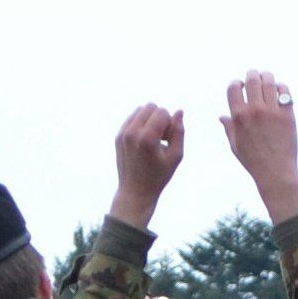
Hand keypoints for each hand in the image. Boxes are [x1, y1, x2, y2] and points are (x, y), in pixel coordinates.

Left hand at [109, 104, 187, 228]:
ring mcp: (122, 134)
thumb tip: (179, 111)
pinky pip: (132, 118)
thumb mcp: (176, 156)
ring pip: (140, 109)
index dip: (170, 123)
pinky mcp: (118, 136)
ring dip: (149, 119)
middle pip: (150, 107)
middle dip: (159, 118)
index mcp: (147, 138)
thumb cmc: (158, 176)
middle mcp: (132, 133)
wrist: (135, 191)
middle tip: (161, 137)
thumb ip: (179, 132)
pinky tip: (144, 140)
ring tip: (153, 138)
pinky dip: (140, 123)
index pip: (162, 112)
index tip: (168, 139)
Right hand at [222, 73, 297, 215]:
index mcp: (238, 117)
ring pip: (269, 82)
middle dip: (252, 74)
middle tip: (254, 75)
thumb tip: (222, 116)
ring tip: (266, 78)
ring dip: (267, 77)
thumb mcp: (235, 145)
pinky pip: (285, 92)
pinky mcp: (287, 115)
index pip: (233, 88)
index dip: (236, 83)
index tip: (240, 85)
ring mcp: (272, 111)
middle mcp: (254, 110)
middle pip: (252, 80)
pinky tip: (279, 90)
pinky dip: (281, 87)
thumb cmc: (253, 161)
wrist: (275, 172)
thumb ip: (228, 128)